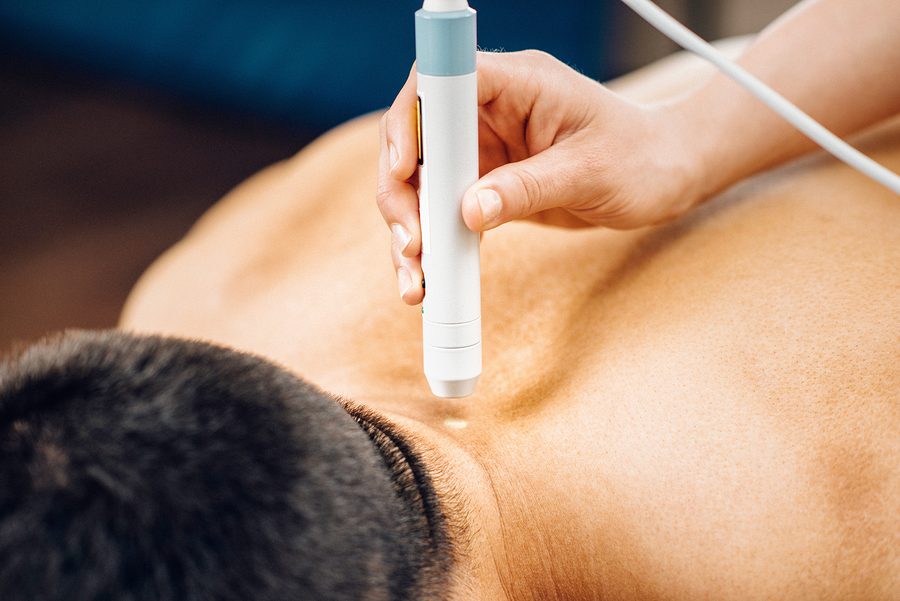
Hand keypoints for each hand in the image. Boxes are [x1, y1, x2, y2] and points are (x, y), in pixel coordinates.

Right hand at [377, 50, 700, 304]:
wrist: (665, 176)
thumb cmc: (641, 158)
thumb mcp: (588, 173)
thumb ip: (528, 188)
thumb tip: (469, 212)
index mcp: (517, 84)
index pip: (440, 82)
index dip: (411, 121)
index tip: (402, 170)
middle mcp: (491, 110)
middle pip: (417, 139)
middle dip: (402, 193)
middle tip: (412, 245)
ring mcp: (485, 146)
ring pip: (421, 181)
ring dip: (410, 228)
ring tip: (416, 281)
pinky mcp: (486, 180)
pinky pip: (444, 208)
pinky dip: (434, 244)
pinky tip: (432, 279)